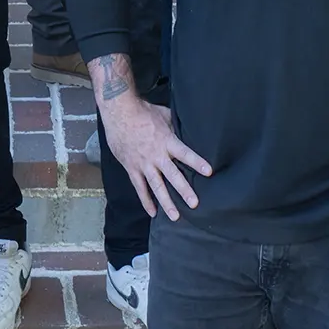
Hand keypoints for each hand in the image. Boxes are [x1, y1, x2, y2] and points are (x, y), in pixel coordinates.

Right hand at [100, 92, 212, 220]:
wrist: (119, 113)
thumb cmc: (143, 112)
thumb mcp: (164, 115)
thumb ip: (176, 127)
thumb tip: (189, 131)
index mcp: (167, 141)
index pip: (185, 154)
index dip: (197, 162)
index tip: (209, 172)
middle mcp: (156, 155)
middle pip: (172, 175)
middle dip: (184, 190)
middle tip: (194, 203)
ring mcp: (143, 164)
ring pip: (156, 186)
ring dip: (166, 202)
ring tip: (175, 216)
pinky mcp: (132, 168)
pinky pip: (139, 187)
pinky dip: (146, 200)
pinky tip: (153, 212)